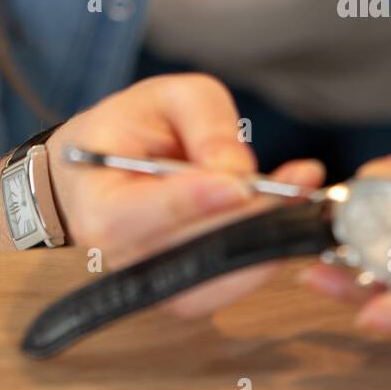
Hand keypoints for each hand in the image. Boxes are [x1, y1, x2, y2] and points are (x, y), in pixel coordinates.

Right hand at [46, 72, 324, 315]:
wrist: (114, 163)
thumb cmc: (134, 126)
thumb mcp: (169, 96)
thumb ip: (203, 121)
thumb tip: (236, 170)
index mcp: (93, 199)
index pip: (130, 216)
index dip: (184, 203)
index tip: (235, 184)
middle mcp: (114, 254)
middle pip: (180, 253)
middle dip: (243, 219)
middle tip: (294, 183)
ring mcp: (149, 281)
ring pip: (211, 277)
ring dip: (263, 238)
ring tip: (298, 189)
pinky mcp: (184, 293)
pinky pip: (227, 285)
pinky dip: (263, 252)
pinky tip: (284, 212)